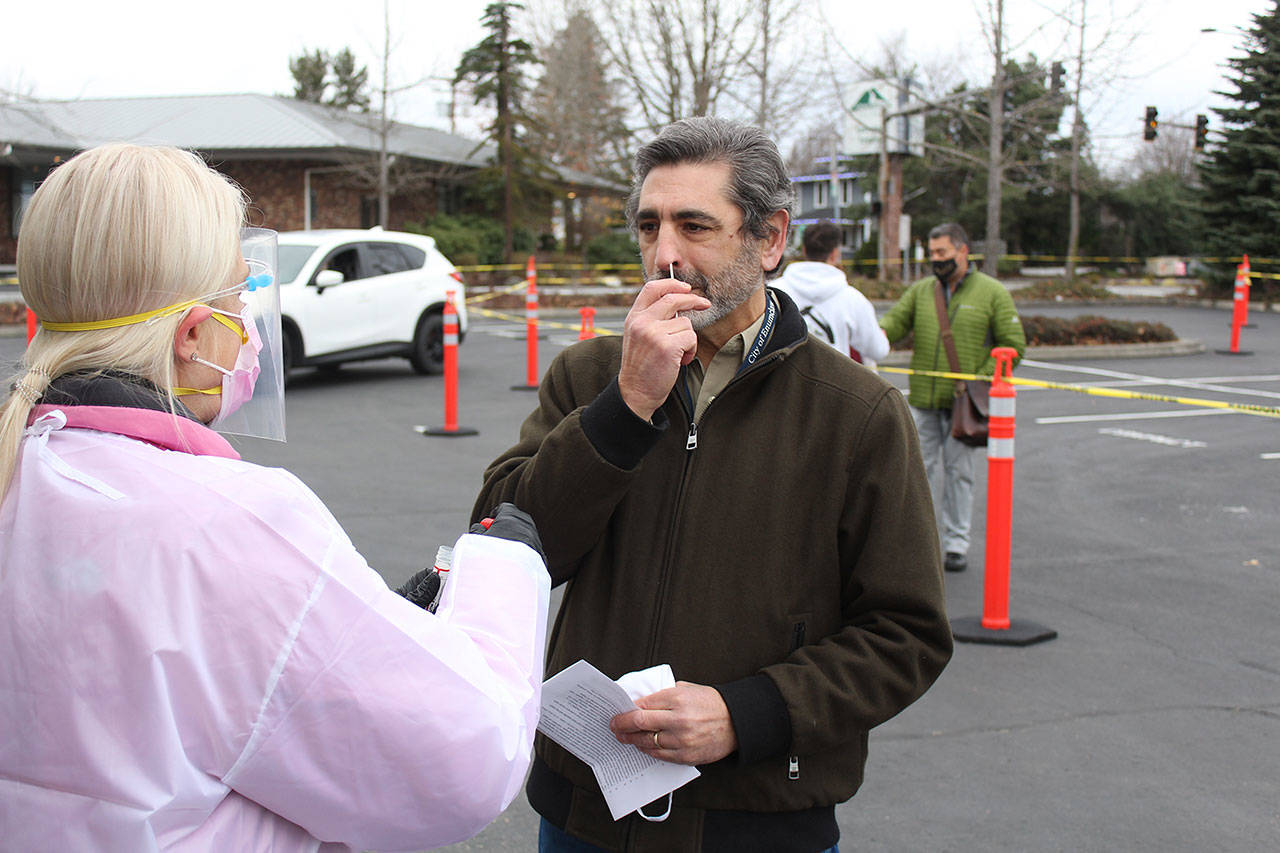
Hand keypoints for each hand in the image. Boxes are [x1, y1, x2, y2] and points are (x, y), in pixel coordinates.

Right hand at [471, 502, 544, 561]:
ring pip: (526, 537)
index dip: (496, 514)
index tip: (490, 522)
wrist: (506, 580)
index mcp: (510, 518)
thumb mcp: (476, 542)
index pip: (505, 508)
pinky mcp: (541, 556)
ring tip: (504, 556)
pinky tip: (515, 566)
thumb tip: (479, 527)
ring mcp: (536, 540)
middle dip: (509, 526)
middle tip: (499, 534)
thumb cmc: (488, 558)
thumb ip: (477, 531)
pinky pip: (532, 552)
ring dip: (517, 541)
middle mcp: (526, 526)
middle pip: (519, 520)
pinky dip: (525, 556)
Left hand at [609, 682, 736, 765]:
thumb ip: (664, 695)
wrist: (735, 722)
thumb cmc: (710, 703)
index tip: (617, 713)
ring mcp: (682, 740)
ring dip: (632, 740)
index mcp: (677, 698)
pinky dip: (648, 750)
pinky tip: (642, 746)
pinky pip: (659, 755)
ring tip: (625, 738)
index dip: (625, 711)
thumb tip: (640, 702)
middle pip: (640, 724)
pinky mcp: (686, 756)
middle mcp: (678, 719)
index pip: (642, 706)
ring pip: (647, 742)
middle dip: (622, 726)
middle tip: (614, 726)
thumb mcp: (687, 689)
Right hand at [618, 279, 709, 420]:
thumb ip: (650, 318)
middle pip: (673, 299)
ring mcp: (654, 333)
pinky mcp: (667, 346)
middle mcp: (641, 322)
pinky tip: (680, 360)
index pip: (652, 288)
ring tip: (677, 353)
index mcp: (633, 317)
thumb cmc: (640, 367)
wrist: (635, 392)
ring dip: (688, 339)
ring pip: (686, 323)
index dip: (672, 284)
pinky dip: (691, 350)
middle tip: (704, 304)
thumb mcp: (637, 336)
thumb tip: (677, 303)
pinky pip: (691, 338)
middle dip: (693, 300)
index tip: (686, 287)